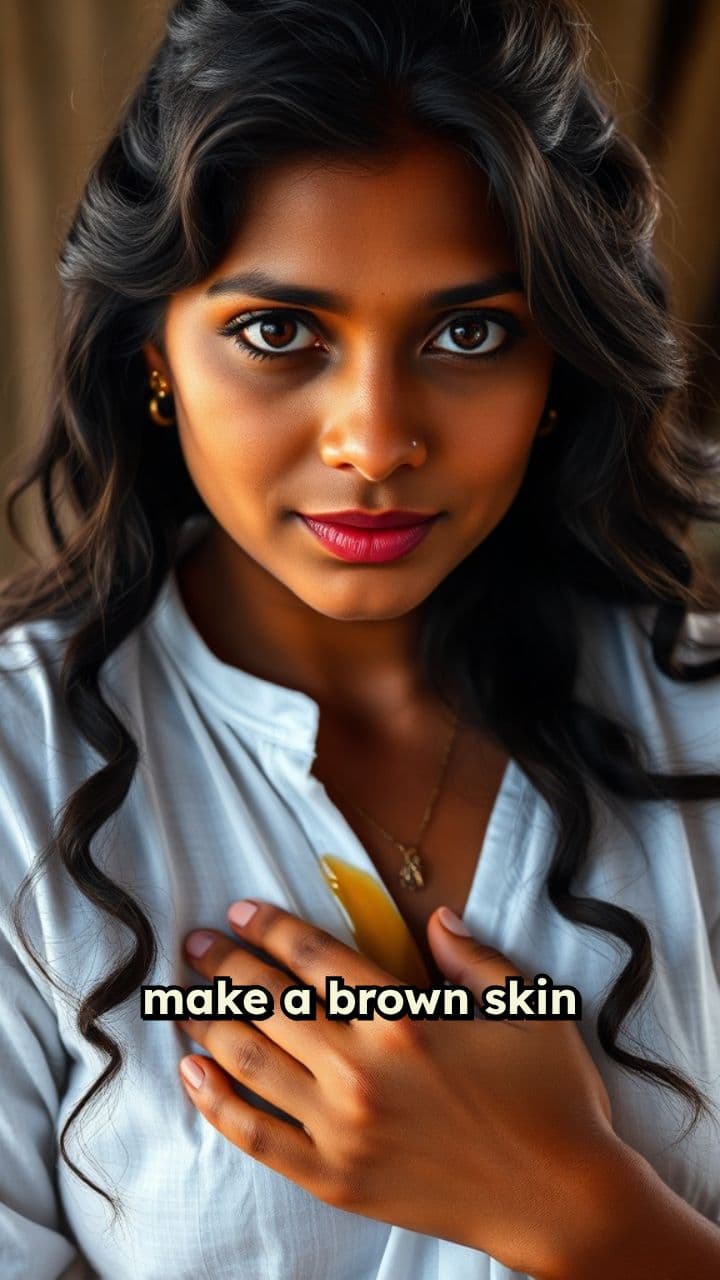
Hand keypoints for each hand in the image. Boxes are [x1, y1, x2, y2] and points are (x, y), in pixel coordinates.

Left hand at [177, 901, 620, 1276]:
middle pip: (269, 1002)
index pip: (313, 958)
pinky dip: (217, 1104)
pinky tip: (193, 1073)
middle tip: (195, 944)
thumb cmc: (550, 1098)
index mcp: (403, 1017)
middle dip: (223, 965)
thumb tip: (435, 916)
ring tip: (184, 999)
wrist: (561, 1200)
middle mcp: (361, 1068)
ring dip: (208, 1023)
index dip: (270, 927)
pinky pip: (258, 1137)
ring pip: (251, 1062)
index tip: (241, 910)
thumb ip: (473, 956)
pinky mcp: (336, 1179)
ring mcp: (343, 1128)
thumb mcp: (527, 1006)